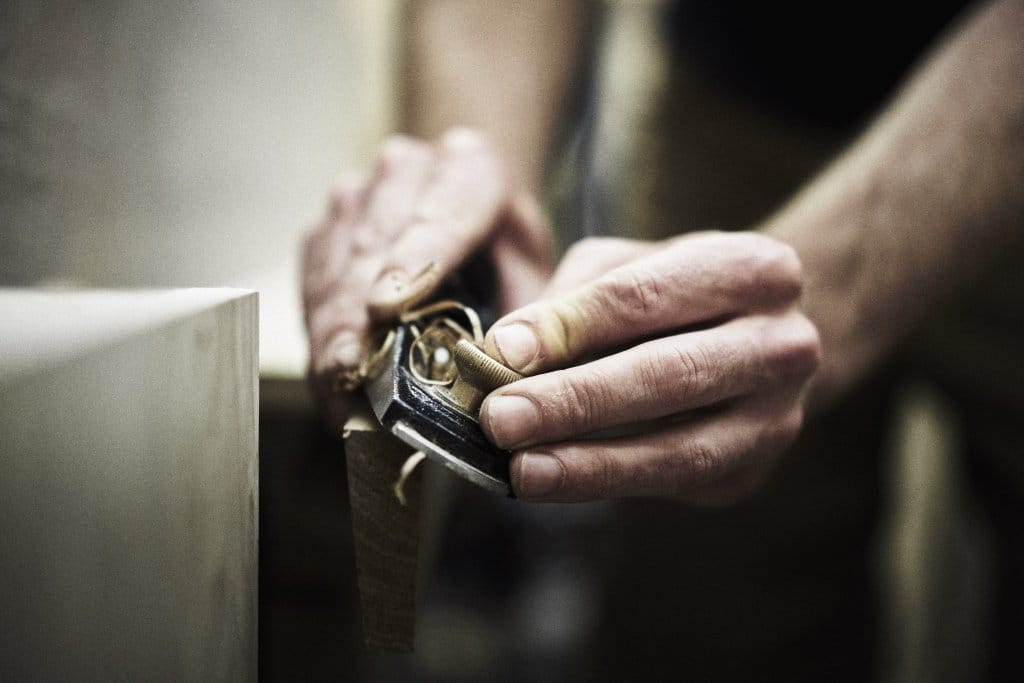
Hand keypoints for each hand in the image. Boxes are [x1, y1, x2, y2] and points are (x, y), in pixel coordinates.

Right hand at [302, 128, 552, 427]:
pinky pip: (311, 282)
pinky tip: (327, 374)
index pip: (443, 213)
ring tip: (335, 382)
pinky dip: (317, 332)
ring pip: (334, 263)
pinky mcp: (325, 228)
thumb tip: (497, 370)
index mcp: (471, 168)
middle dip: (357, 312)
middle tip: (350, 368)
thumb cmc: (504, 256)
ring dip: (330, 328)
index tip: (385, 308)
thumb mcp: (532, 278)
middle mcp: (407, 169)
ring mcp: (357, 195)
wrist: (473, 219)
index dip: (412, 260)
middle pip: (374, 244)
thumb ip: (524, 318)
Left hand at [479, 232, 821, 503]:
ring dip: (591, 464)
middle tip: (500, 417)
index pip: (645, 297)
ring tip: (522, 471)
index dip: (569, 326)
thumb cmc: (674, 294)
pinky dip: (607, 483)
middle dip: (576, 400)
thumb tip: (504, 353)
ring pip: (680, 448)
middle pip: (668, 374)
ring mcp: (777, 414)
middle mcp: (781, 342)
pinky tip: (553, 482)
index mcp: (750, 270)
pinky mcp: (753, 469)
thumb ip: (571, 303)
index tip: (502, 351)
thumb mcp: (627, 267)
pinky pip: (673, 483)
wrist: (760, 342)